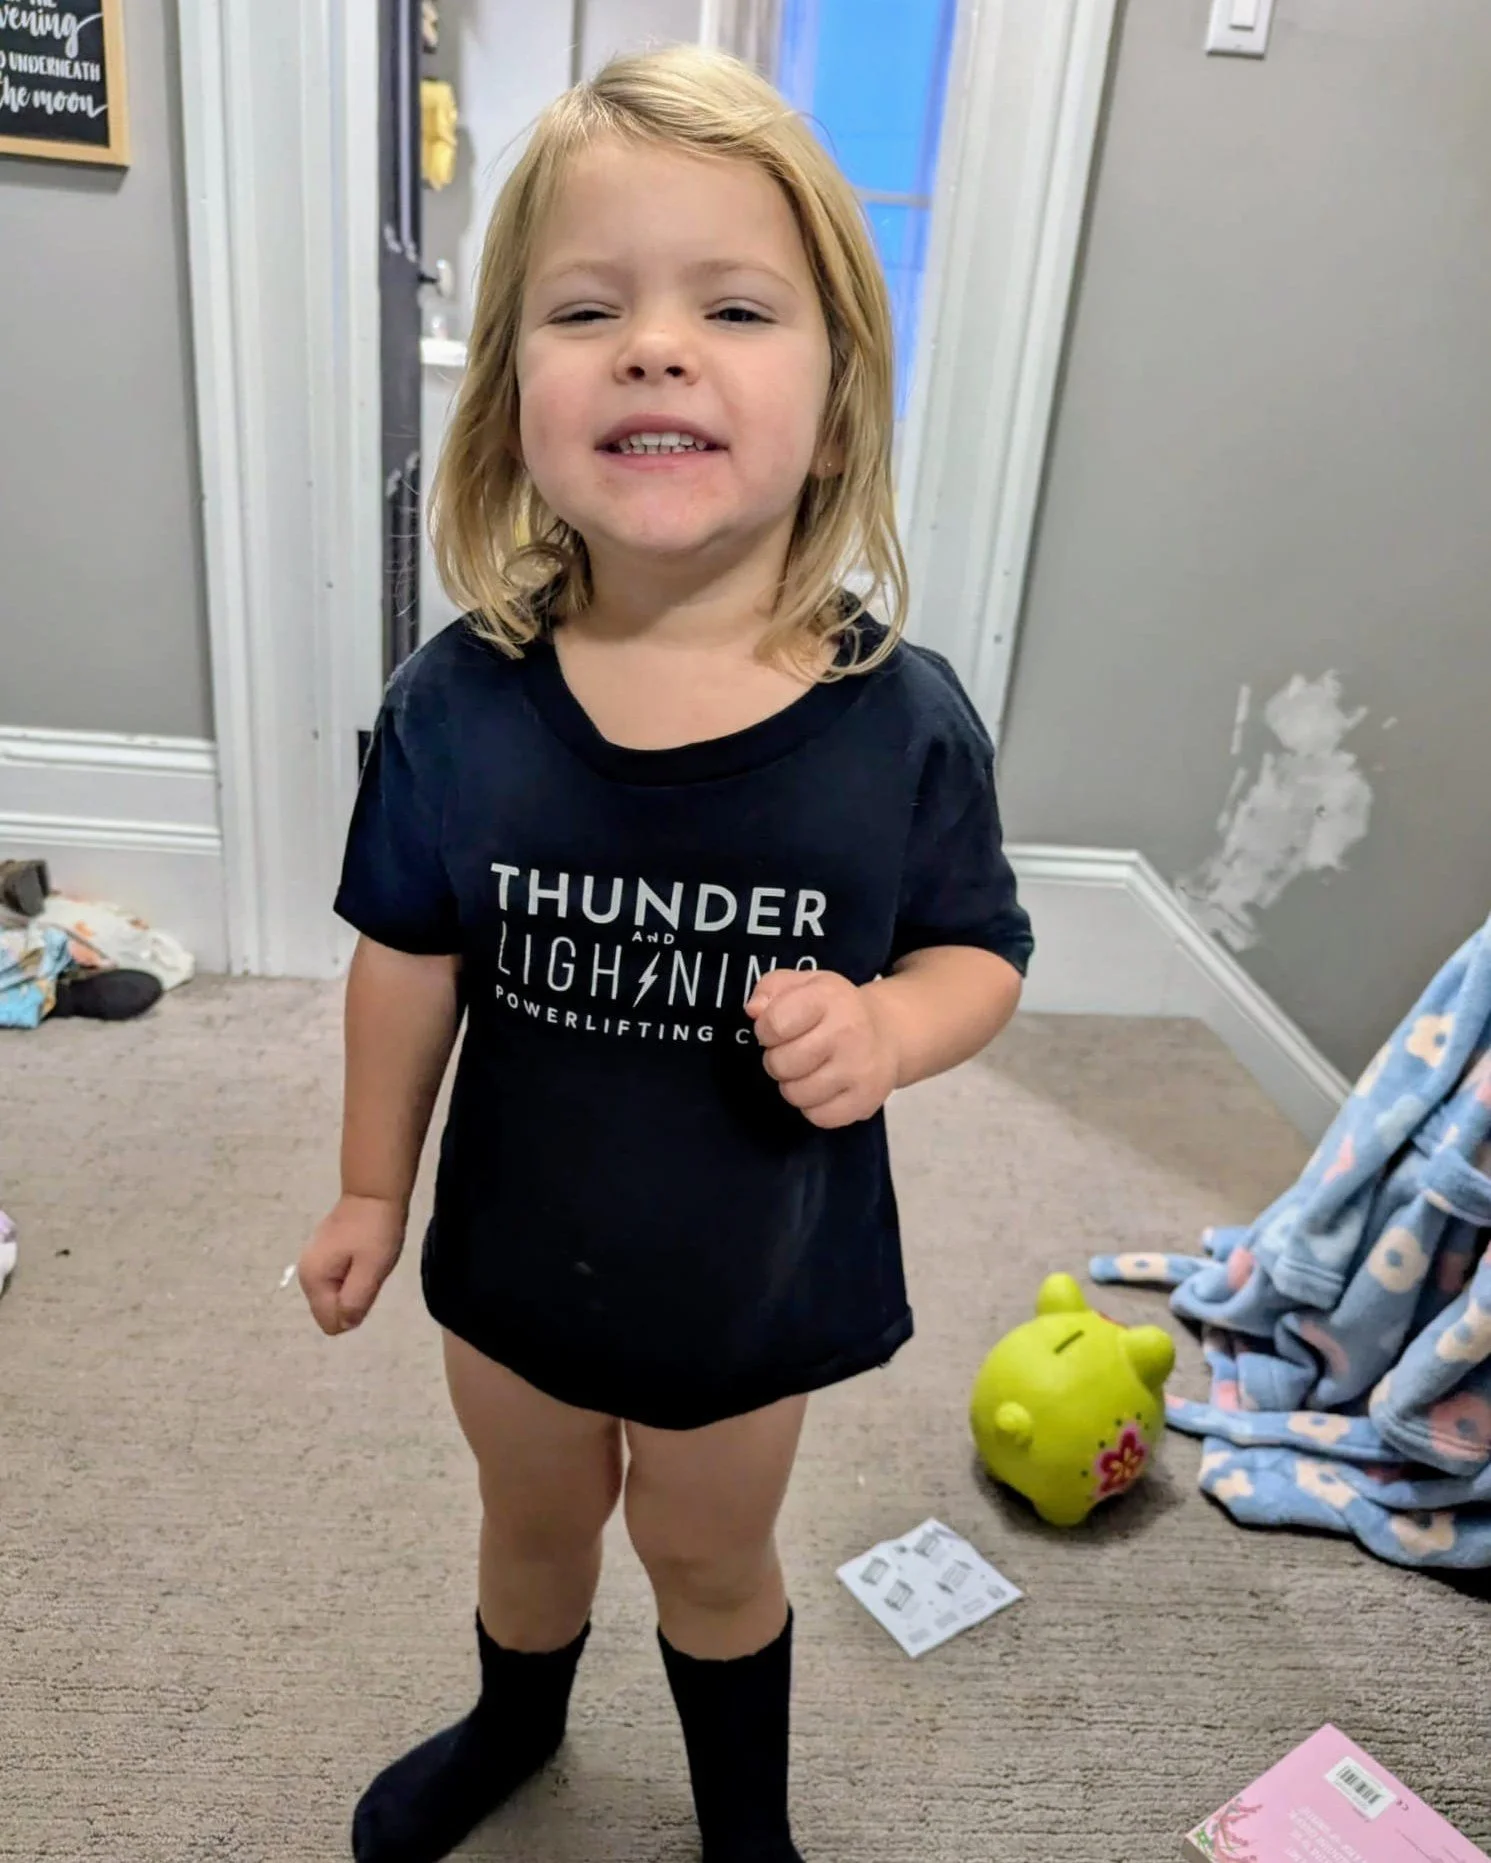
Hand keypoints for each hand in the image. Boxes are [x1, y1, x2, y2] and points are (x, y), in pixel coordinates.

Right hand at [297, 1194, 405, 1335]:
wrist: (373, 1193)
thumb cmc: (375, 1231)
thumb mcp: (371, 1270)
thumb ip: (355, 1301)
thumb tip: (343, 1325)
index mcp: (313, 1280)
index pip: (330, 1322)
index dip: (354, 1311)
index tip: (367, 1284)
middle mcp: (306, 1275)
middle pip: (330, 1311)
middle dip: (353, 1300)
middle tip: (368, 1272)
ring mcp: (312, 1264)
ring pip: (335, 1296)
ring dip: (355, 1287)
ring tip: (367, 1263)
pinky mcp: (322, 1256)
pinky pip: (338, 1282)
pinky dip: (353, 1276)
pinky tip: (363, 1257)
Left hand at [747, 969, 900, 1128]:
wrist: (887, 1032)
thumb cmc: (835, 1008)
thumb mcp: (803, 983)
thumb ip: (770, 989)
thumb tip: (754, 1011)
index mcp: (828, 997)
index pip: (774, 1024)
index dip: (766, 1031)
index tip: (778, 1029)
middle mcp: (848, 1031)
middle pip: (780, 1064)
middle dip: (778, 1061)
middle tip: (794, 1052)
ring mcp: (859, 1069)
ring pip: (796, 1094)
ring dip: (794, 1085)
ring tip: (810, 1070)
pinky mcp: (865, 1101)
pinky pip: (817, 1117)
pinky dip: (815, 1107)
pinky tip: (826, 1087)